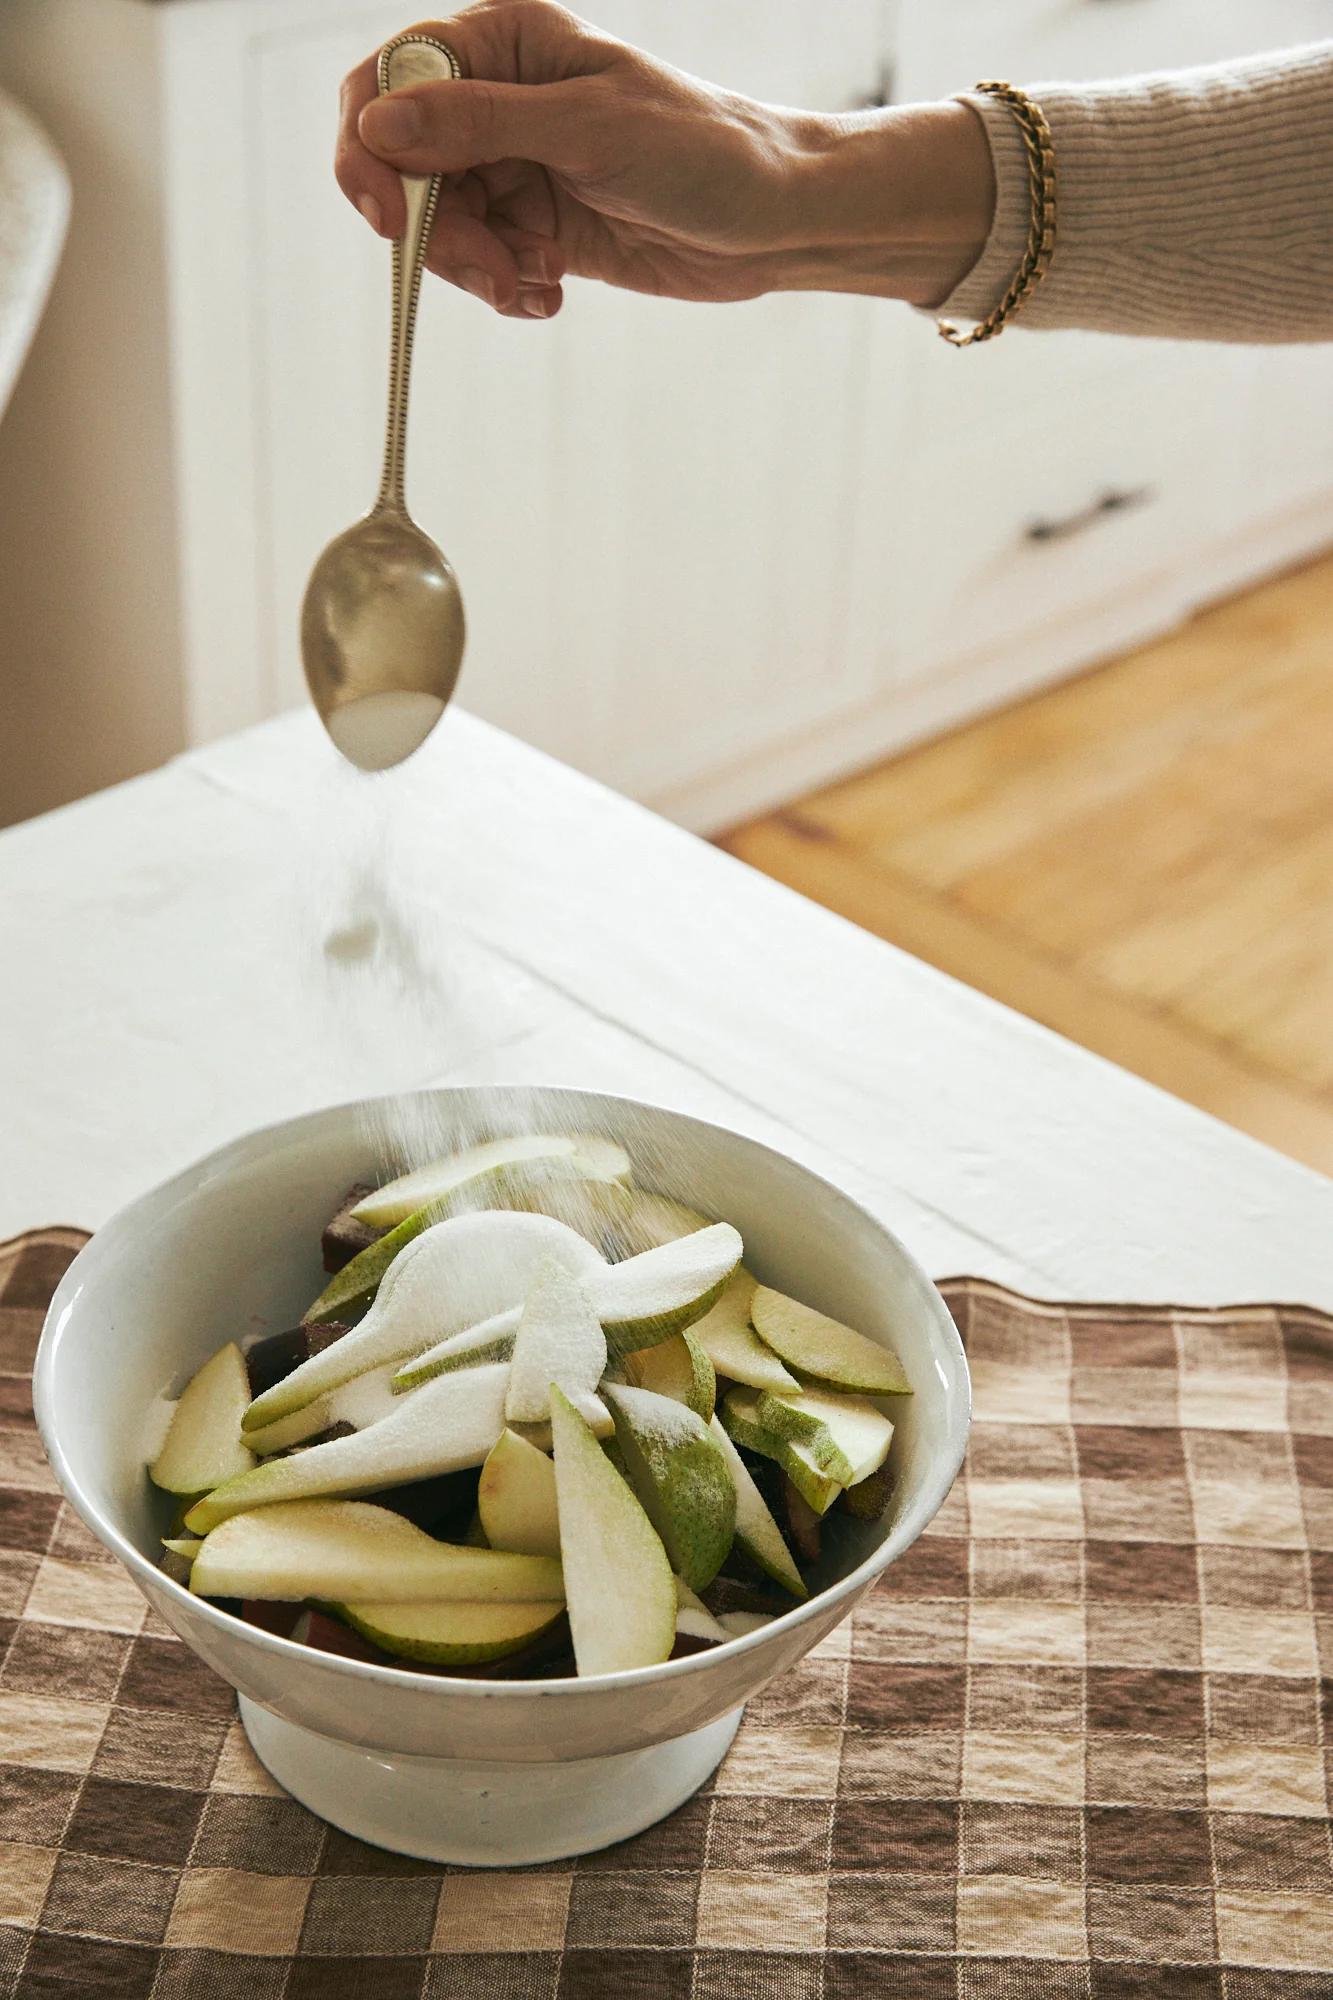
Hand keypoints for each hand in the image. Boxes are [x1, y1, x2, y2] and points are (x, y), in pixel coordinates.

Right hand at [336, 1, 993, 319]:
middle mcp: (498, 100)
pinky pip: (482, 263)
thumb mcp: (587, 131)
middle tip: (494, 268)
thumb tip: (378, 126)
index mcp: (504, 43)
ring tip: (537, 285)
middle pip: (404, 167)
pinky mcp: (536, 226)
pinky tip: (552, 294)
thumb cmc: (702, 151)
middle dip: (436, 231)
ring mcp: (515, 165)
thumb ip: (479, 125)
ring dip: (475, 269)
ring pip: (440, 226)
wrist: (774, 220)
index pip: (387, 81)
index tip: (389, 219)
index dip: (369, 150)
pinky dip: (504, 289)